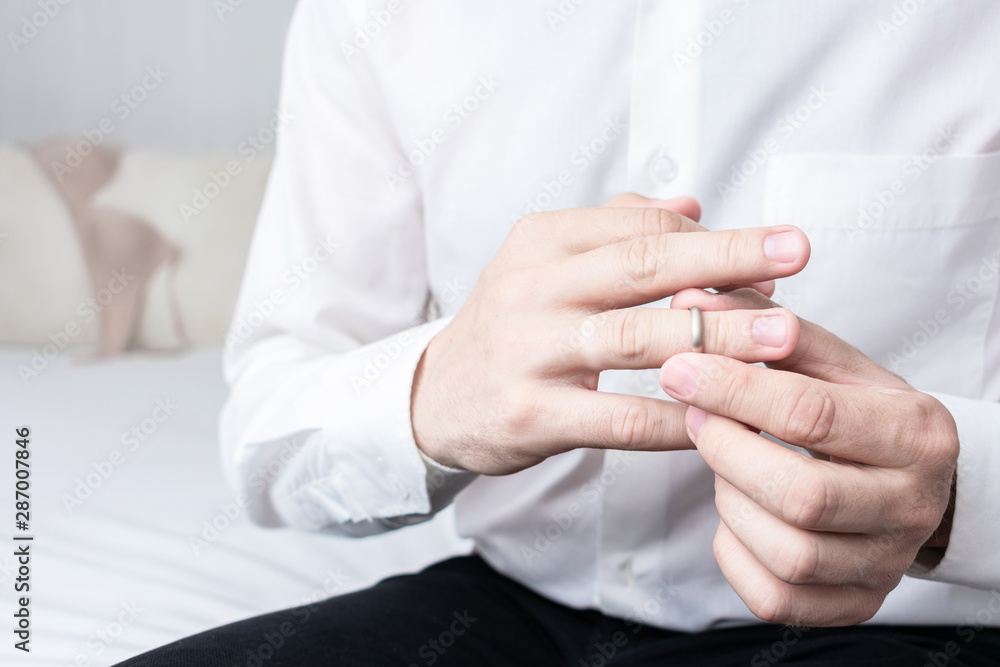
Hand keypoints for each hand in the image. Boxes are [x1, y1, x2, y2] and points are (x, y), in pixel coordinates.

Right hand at [411, 194, 809, 474]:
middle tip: (798, 255)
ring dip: (717, 337)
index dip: (712, 238)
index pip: (638, 226)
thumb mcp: (542, 262)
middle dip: (726, 260)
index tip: (775, 252)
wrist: (433, 398)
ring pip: (637, 339)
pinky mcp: (532, 416)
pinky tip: (726, 414)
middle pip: (641, 267)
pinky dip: (680, 417)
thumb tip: (693, 206)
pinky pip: (622, 419)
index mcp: (539, 241)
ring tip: (782, 338)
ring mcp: (528, 353)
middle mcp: (529, 288)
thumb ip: (613, 228)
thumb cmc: (508, 325)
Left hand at [660, 288, 959, 625]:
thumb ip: (762, 328)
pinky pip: (775, 597)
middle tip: (696, 419)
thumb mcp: (828, 363)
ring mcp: (886, 564)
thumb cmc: (858, 414)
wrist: (910, 481)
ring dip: (732, 502)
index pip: (813, 414)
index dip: (732, 391)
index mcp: (917, 433)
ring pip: (789, 552)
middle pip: (801, 495)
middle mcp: (913, 505)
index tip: (678, 369)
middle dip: (728, 452)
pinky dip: (735, 555)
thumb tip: (688, 300)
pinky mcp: (854, 603)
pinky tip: (736, 514)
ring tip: (726, 464)